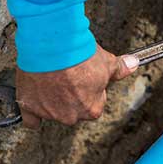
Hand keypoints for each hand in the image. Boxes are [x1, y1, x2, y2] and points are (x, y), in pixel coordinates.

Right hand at [16, 45, 138, 127]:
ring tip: (53, 77)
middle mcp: (71, 116)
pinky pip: (30, 118)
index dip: (90, 90)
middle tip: (69, 76)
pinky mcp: (29, 106)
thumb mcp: (107, 62)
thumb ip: (120, 68)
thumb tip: (133, 64)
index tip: (85, 79)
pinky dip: (32, 112)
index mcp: (92, 109)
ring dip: (52, 98)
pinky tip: (35, 102)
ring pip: (52, 111)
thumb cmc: (80, 55)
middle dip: (71, 96)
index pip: (94, 105)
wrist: (53, 45)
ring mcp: (49, 112)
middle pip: (73, 110)